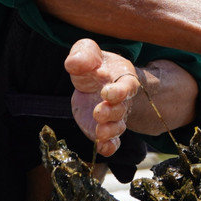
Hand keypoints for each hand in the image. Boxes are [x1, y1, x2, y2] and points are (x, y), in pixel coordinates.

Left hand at [65, 39, 140, 156]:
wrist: (96, 82)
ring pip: (118, 127)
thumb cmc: (95, 65)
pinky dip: (110, 147)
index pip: (126, 86)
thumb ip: (83, 54)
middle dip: (112, 112)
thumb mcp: (88, 52)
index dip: (119, 91)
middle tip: (99, 113)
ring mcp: (114, 117)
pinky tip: (102, 148)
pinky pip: (112, 142)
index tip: (107, 93)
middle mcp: (122, 100)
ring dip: (110, 131)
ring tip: (100, 133)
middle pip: (122, 109)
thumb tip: (74, 63)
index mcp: (122, 78)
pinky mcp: (104, 130)